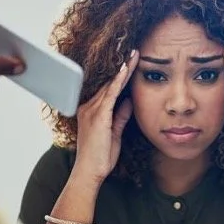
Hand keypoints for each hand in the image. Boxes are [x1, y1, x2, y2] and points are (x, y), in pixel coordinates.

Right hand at [72, 50, 137, 184]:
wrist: (89, 172)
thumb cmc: (100, 157)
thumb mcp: (114, 134)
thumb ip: (120, 117)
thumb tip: (129, 102)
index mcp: (91, 111)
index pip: (108, 88)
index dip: (120, 75)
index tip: (130, 62)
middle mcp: (89, 107)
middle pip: (109, 82)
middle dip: (123, 67)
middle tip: (135, 51)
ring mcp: (92, 111)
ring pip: (110, 85)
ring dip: (123, 69)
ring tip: (134, 55)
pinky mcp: (98, 116)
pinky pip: (110, 94)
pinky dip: (118, 81)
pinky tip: (126, 70)